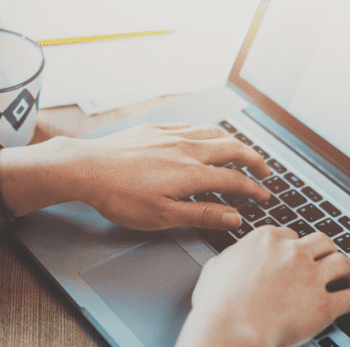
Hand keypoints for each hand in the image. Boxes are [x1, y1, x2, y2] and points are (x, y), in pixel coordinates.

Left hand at [61, 123, 272, 230]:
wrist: (85, 168)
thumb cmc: (120, 197)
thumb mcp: (162, 217)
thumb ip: (201, 215)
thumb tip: (234, 217)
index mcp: (192, 173)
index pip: (234, 180)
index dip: (253, 189)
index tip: (263, 197)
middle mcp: (186, 149)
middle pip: (232, 148)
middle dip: (253, 160)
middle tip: (264, 172)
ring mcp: (170, 135)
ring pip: (212, 132)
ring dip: (232, 143)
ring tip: (240, 153)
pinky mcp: (154, 129)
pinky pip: (189, 126)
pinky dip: (205, 132)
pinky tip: (202, 138)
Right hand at [190, 227, 349, 346]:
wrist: (230, 329)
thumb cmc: (216, 304)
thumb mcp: (214, 270)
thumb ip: (229, 260)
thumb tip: (229, 261)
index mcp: (266, 240)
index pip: (289, 235)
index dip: (293, 247)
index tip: (294, 256)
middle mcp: (293, 253)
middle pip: (322, 242)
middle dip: (325, 251)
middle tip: (326, 261)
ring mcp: (312, 277)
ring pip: (343, 262)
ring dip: (347, 269)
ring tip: (348, 276)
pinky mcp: (324, 305)